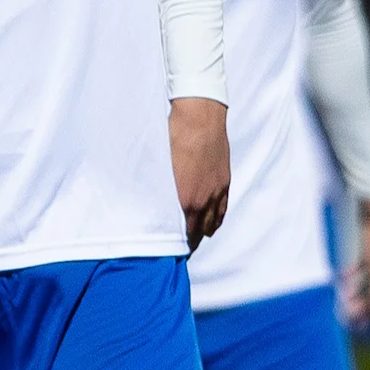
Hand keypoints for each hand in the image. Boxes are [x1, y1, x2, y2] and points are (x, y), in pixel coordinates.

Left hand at [170, 97, 230, 249]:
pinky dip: (214, 221)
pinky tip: (208, 226)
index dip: (173, 245)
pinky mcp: (224, 183)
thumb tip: (146, 199)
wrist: (200, 117)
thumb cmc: (173, 136)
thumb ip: (155, 187)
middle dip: (187, 244)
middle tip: (177, 252)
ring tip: (192, 241)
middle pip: (196, 233)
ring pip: (210, 224)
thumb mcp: (157, 164)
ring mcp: (216, 192)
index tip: (166, 252)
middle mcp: (202, 200)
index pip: (180, 233)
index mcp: (183, 198)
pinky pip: (221, 211)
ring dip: (200, 234)